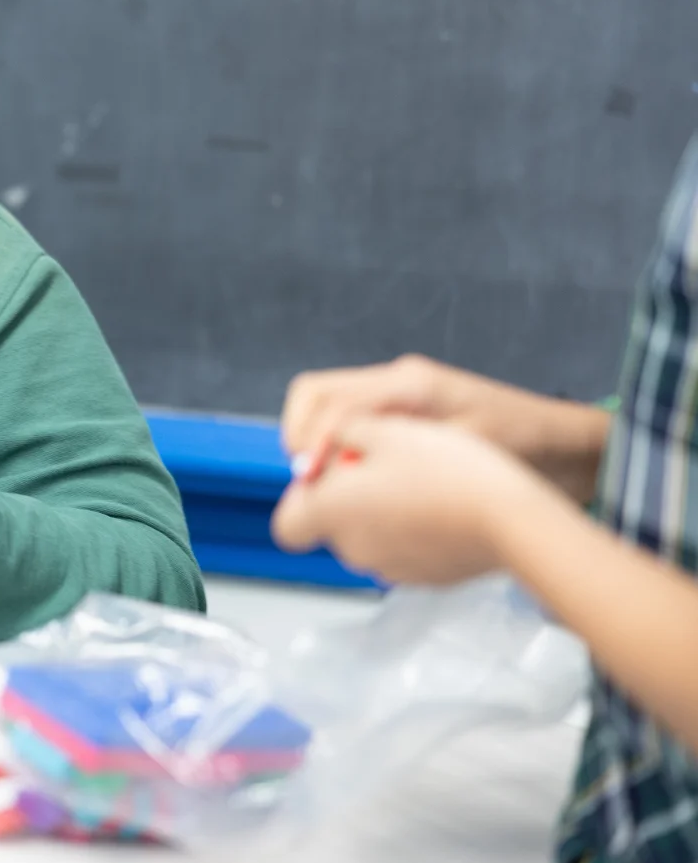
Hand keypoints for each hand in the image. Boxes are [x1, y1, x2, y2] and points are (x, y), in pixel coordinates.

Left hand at [270, 416, 565, 584]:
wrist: (511, 519)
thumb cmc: (447, 470)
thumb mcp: (388, 430)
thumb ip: (346, 433)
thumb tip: (332, 441)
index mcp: (332, 512)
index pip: (287, 524)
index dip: (301, 499)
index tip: (325, 474)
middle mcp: (352, 548)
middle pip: (333, 523)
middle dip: (348, 496)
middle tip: (383, 464)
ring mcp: (388, 568)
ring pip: (368, 536)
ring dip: (381, 512)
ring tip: (419, 481)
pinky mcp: (423, 578)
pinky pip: (403, 550)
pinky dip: (411, 531)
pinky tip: (441, 506)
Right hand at [282, 354, 608, 502]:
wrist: (563, 446)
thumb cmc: (525, 447)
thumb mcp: (464, 452)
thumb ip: (401, 455)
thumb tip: (342, 472)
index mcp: (409, 384)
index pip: (331, 400)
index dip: (311, 442)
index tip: (308, 480)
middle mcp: (397, 380)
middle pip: (315, 393)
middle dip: (299, 435)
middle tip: (306, 479)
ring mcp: (397, 393)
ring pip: (326, 406)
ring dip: (313, 441)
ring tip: (322, 483)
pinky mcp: (402, 411)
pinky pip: (348, 420)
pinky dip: (334, 446)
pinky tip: (350, 479)